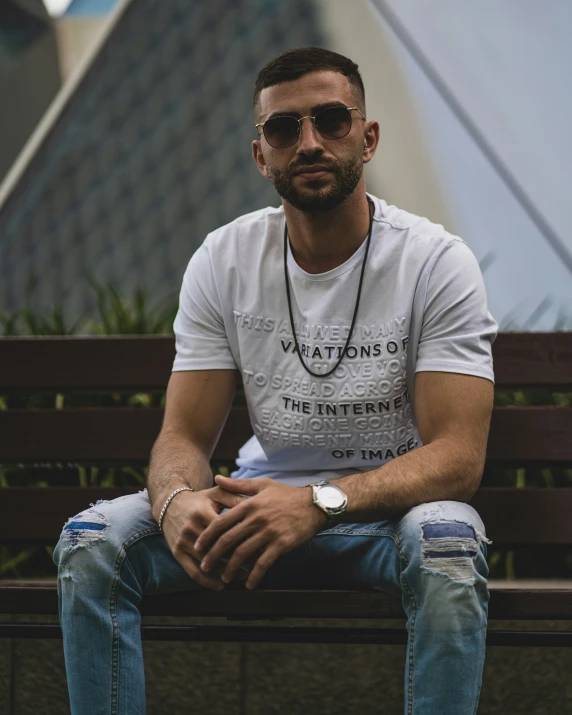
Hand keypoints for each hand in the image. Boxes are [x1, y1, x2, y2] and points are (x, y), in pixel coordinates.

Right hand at [160, 484, 248, 590]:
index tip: (259, 544)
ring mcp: (183, 542)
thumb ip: (234, 498)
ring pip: (207, 562)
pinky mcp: (177, 553)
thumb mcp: (216, 494)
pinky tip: (221, 586)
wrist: (170, 504)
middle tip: (256, 562)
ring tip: (244, 574)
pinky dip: (207, 582)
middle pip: (218, 548)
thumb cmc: (200, 500)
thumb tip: (256, 504)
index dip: (243, 538)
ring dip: (227, 571)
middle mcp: (191, 528)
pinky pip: (192, 572)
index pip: (225, 530)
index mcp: (202, 512)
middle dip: (238, 557)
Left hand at [194, 475, 327, 589]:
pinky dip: (255, 576)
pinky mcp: (281, 544)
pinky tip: (249, 584)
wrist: (314, 504)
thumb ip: (237, 485)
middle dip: (213, 556)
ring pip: (243, 554)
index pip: (221, 522)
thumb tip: (216, 479)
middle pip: (228, 540)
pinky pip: (264, 563)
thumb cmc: (287, 494)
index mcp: (249, 504)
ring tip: (224, 578)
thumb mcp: (262, 485)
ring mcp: (269, 532)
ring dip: (231, 569)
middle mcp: (256, 518)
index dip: (207, 536)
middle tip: (205, 566)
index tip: (198, 547)